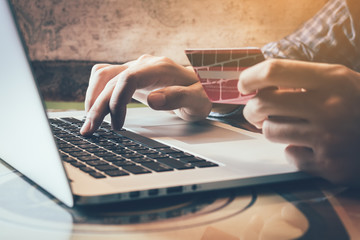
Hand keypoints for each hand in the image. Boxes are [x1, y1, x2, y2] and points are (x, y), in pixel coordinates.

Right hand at [80, 55, 211, 135]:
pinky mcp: (131, 77)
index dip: (117, 101)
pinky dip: (97, 93)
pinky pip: (107, 78)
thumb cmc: (202, 94)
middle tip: (89, 129)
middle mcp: (144, 65)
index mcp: (159, 68)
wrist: (202, 87)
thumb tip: (152, 100)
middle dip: (97, 105)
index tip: (117, 125)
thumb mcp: (198, 100)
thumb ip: (179, 98)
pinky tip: (95, 109)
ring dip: (92, 98)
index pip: (128, 78)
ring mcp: (136, 69)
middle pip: (111, 79)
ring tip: (88, 122)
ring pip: (103, 76)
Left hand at [238, 59, 359, 185]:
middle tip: (255, 111)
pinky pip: (291, 156)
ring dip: (272, 129)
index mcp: (331, 79)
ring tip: (287, 127)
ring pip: (271, 131)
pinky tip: (310, 147)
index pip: (273, 71)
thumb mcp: (341, 81)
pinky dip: (294, 152)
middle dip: (252, 109)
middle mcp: (328, 106)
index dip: (250, 77)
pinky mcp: (329, 166)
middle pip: (263, 104)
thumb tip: (260, 86)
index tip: (243, 85)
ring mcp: (328, 138)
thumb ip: (304, 80)